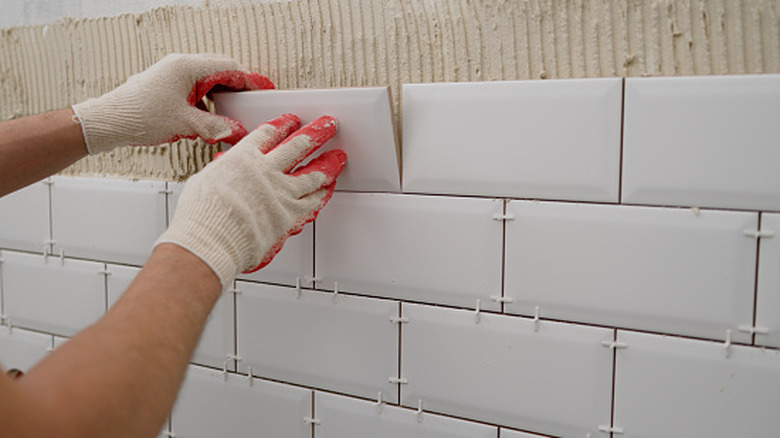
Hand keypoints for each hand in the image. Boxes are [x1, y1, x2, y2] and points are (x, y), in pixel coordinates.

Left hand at [72, 53, 272, 154]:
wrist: (108, 122)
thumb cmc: (138, 116)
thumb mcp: (186, 124)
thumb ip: (217, 127)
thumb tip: (237, 131)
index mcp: (187, 67)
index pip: (229, 68)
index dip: (249, 81)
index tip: (263, 91)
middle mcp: (179, 66)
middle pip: (220, 70)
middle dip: (238, 87)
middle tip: (251, 102)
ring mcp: (171, 74)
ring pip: (207, 79)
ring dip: (221, 94)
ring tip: (231, 112)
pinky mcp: (166, 86)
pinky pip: (195, 88)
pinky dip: (207, 100)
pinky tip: (209, 117)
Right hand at [155, 114, 346, 287]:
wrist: (211, 238)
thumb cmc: (202, 216)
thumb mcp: (204, 181)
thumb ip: (222, 173)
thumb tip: (222, 170)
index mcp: (243, 158)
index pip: (268, 134)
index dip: (282, 125)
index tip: (291, 120)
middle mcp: (266, 171)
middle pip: (298, 145)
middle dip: (316, 132)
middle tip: (328, 125)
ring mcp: (282, 193)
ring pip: (313, 173)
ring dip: (328, 163)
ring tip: (338, 157)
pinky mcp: (290, 215)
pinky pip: (313, 202)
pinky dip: (322, 195)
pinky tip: (328, 189)